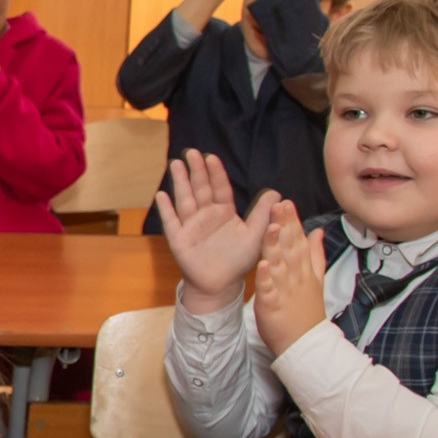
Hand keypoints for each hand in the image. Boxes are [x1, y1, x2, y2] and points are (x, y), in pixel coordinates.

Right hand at [154, 151, 275, 312]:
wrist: (220, 284)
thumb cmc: (238, 260)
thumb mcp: (255, 236)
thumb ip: (264, 214)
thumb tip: (277, 192)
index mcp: (223, 211)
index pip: (219, 188)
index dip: (215, 173)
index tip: (211, 158)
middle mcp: (205, 214)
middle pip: (200, 188)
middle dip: (196, 170)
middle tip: (191, 153)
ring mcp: (190, 225)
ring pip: (184, 199)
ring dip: (179, 182)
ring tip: (175, 164)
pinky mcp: (179, 238)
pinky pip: (171, 221)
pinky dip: (165, 209)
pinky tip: (161, 195)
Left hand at [253, 201, 327, 355]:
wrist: (305, 344)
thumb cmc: (306, 311)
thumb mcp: (316, 280)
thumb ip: (315, 254)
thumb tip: (317, 231)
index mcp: (304, 271)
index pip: (298, 242)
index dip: (292, 222)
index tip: (286, 203)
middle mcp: (296, 278)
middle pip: (290, 249)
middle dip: (285, 227)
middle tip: (279, 205)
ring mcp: (285, 291)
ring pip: (280, 266)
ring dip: (275, 247)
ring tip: (270, 228)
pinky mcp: (272, 306)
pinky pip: (269, 290)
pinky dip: (266, 278)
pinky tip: (262, 265)